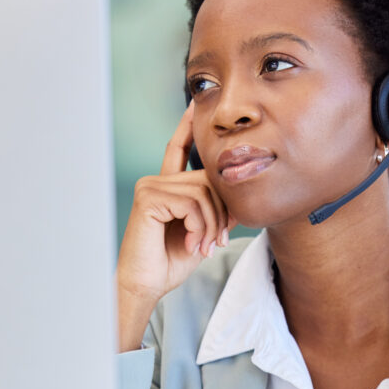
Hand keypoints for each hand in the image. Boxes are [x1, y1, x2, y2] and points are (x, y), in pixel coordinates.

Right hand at [115, 102, 233, 349]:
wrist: (148, 283)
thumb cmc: (171, 261)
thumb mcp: (203, 232)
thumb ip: (217, 211)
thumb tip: (240, 197)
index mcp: (168, 187)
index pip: (177, 150)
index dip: (187, 128)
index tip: (195, 105)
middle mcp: (156, 181)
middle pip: (208, 179)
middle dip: (221, 212)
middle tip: (218, 240)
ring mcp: (150, 187)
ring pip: (203, 192)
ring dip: (212, 224)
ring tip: (205, 246)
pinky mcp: (148, 198)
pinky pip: (191, 203)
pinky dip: (200, 226)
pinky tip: (193, 244)